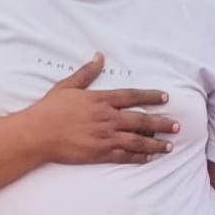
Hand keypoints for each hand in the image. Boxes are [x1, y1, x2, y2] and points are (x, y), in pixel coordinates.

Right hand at [23, 56, 176, 165]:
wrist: (37, 134)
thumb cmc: (49, 109)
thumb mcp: (67, 86)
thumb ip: (87, 72)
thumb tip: (99, 56)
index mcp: (100, 100)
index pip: (132, 96)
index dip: (151, 96)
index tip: (165, 98)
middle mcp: (107, 118)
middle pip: (142, 120)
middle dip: (162, 123)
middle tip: (177, 126)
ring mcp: (105, 137)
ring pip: (138, 140)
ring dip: (155, 143)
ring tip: (169, 146)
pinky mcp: (100, 153)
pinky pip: (125, 156)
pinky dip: (139, 157)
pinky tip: (148, 158)